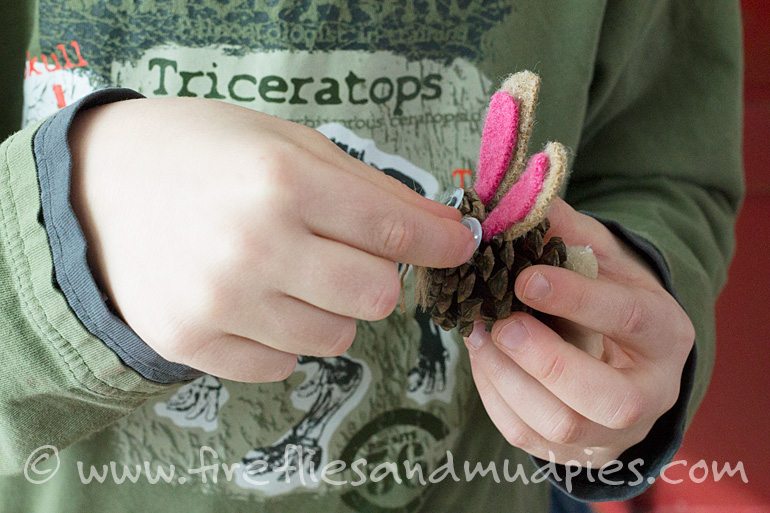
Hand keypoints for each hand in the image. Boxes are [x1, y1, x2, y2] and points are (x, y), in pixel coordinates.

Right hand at [70, 97, 475, 381]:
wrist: (102, 186)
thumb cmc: (210, 155)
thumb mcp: (290, 145)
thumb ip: (371, 190)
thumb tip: (447, 232)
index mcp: (284, 181)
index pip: (396, 233)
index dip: (442, 243)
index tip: (459, 246)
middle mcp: (254, 246)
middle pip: (376, 298)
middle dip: (376, 278)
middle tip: (345, 254)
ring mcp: (219, 301)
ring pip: (335, 340)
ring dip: (330, 310)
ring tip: (291, 274)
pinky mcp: (191, 342)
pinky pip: (282, 366)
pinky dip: (284, 339)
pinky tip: (256, 302)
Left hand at [463, 197, 694, 465]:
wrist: (623, 361)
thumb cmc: (611, 301)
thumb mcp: (603, 260)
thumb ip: (570, 232)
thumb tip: (518, 200)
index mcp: (665, 333)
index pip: (629, 317)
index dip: (577, 298)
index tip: (525, 278)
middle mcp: (650, 392)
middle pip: (605, 397)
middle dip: (544, 360)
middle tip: (500, 323)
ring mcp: (611, 431)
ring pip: (560, 425)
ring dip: (507, 378)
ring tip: (479, 335)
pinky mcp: (571, 449)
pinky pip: (525, 434)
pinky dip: (492, 395)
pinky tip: (481, 357)